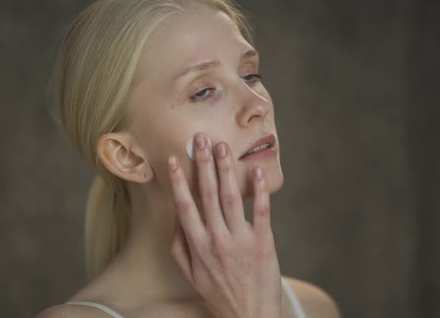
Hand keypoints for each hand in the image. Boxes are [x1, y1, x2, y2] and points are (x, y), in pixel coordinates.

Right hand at [168, 134, 281, 317]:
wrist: (251, 314)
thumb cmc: (219, 292)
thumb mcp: (191, 274)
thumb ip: (180, 246)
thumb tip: (176, 217)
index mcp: (198, 246)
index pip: (185, 206)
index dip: (179, 181)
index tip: (176, 159)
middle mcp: (217, 240)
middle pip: (208, 195)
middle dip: (204, 164)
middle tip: (201, 139)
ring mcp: (241, 240)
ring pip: (231, 198)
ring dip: (226, 170)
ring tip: (223, 147)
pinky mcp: (263, 243)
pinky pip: (261, 212)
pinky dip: (260, 191)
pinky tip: (257, 171)